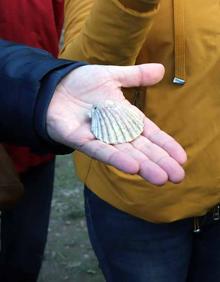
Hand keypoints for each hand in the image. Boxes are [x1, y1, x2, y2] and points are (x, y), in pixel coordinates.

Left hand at [47, 64, 186, 184]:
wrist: (54, 85)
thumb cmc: (82, 82)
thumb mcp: (112, 76)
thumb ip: (136, 76)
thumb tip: (162, 70)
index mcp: (125, 118)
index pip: (150, 134)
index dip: (166, 145)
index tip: (182, 158)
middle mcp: (116, 131)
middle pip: (142, 149)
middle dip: (160, 162)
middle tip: (178, 177)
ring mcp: (100, 138)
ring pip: (125, 154)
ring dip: (143, 166)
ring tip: (161, 178)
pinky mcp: (82, 140)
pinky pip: (101, 151)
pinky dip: (116, 158)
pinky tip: (132, 167)